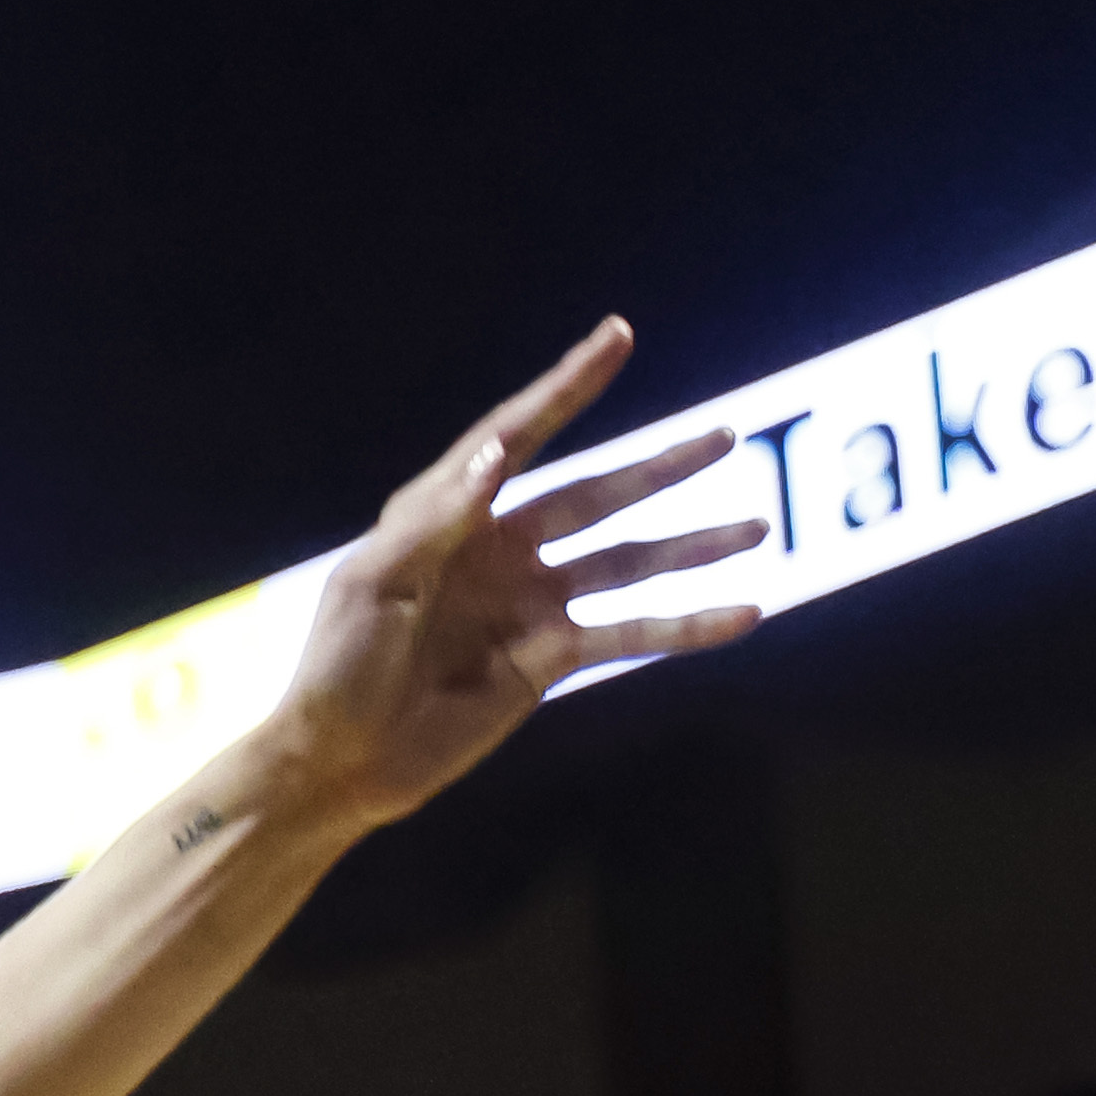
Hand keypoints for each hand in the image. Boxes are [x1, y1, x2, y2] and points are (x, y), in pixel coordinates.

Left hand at [250, 320, 765, 830]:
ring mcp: (530, 603)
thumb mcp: (375, 584)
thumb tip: (496, 452)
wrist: (341, 759)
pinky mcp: (550, 658)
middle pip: (594, 495)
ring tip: (756, 525)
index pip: (516, 436)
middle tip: (724, 435)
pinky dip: (686, 627)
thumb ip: (438, 520)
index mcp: (447, 513)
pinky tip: (742, 614)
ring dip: (691, 546)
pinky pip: (629, 634)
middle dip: (659, 467)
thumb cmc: (339, 664)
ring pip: (627, 562)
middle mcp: (499, 549)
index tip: (617, 336)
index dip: (567, 387)